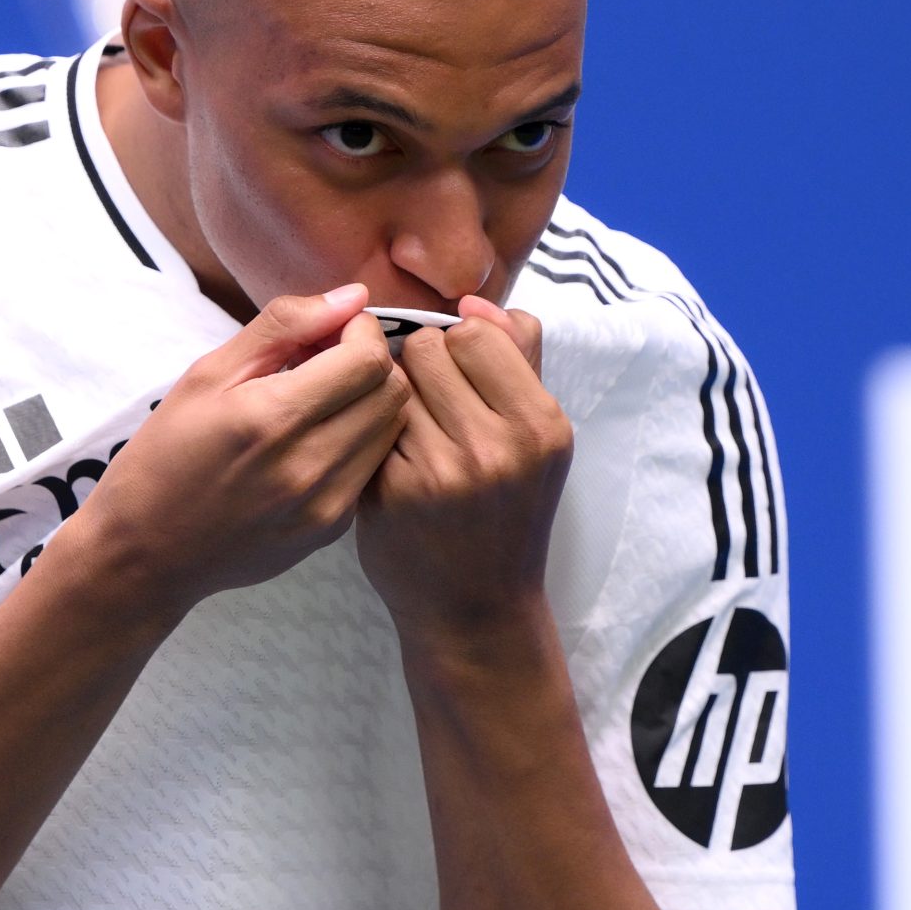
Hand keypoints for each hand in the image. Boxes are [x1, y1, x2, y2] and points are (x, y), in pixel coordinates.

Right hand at [76, 284, 411, 614]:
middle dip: (371, 361)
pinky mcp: (331, 530)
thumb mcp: (207, 374)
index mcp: (271, 418)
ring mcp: (325, 506)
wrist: (146, 552)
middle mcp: (308, 466)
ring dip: (370, 401)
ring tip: (323, 398)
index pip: (367, 359)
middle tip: (329, 360)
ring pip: (392, 430)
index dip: (360, 331)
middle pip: (392, 392)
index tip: (332, 330)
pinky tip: (318, 438)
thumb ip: (283, 326)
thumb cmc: (165, 455)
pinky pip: (372, 467)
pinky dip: (359, 440)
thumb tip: (352, 297)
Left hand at [356, 295, 573, 648]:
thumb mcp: (538, 438)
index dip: (461, 346)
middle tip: (437, 408)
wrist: (475, 608)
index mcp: (541, 425)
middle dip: (424, 367)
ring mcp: (439, 472)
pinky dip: (376, 432)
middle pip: (427, 348)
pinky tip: (395, 461)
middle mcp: (495, 448)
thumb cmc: (508, 511)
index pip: (477, 332)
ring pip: (391, 381)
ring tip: (417, 433)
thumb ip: (519, 358)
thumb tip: (476, 301)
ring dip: (397, 396)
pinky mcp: (390, 492)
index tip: (465, 377)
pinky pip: (369, 422)